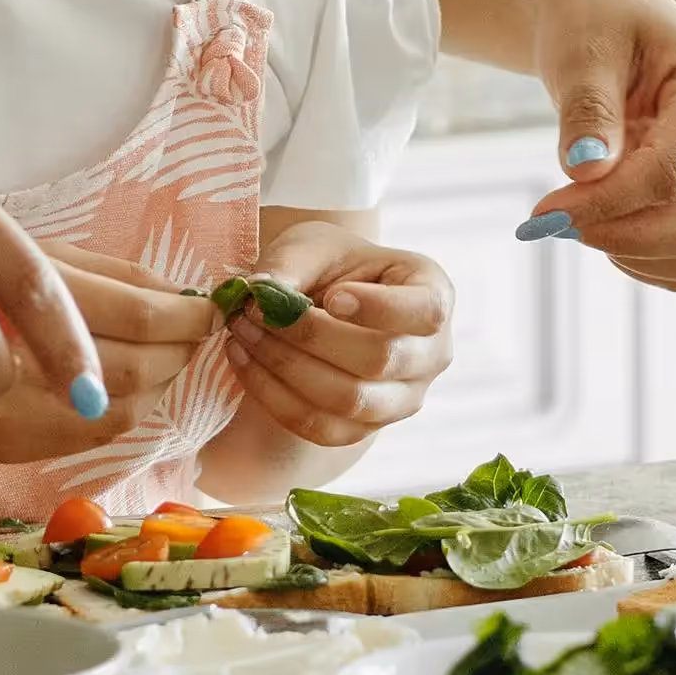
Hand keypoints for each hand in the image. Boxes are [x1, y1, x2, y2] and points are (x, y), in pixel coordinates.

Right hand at [0, 248, 211, 467]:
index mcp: (12, 285)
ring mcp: (0, 415)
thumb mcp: (23, 245)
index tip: (208, 305)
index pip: (131, 313)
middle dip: (179, 352)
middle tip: (196, 329)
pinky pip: (87, 436)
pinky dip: (123, 408)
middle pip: (132, 370)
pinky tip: (124, 383)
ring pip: (118, 412)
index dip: (183, 314)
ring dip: (157, 383)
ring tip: (165, 353)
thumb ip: (102, 274)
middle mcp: (5, 358)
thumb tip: (176, 295)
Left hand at [234, 219, 453, 442]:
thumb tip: (258, 294)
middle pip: (381, 359)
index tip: (331, 297)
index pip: (426, 310)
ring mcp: (403, 399)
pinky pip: (321, 427)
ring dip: (285, 368)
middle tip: (255, 311)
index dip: (380, 309)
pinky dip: (274, 397)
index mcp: (434, 294)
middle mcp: (432, 354)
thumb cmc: (330, 265)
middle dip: (310, 337)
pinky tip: (243, 362)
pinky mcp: (366, 429)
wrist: (324, 299)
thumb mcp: (312, 245)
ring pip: (350, 401)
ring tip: (242, 333)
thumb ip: (289, 265)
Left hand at [520, 0, 675, 293]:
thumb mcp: (580, 51)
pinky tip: (603, 216)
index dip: (603, 204)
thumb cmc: (592, 21)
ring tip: (578, 207)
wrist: (602, 18)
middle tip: (551, 223)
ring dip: (629, 250)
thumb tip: (586, 172)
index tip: (542, 211)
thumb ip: (587, 109)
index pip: (668, 174)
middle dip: (620, 237)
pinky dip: (640, 256)